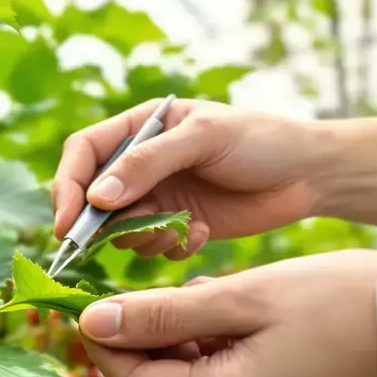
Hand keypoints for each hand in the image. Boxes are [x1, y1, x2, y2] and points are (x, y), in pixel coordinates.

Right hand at [52, 98, 327, 258]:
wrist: (310, 174)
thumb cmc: (261, 140)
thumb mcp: (203, 139)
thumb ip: (148, 164)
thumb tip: (97, 198)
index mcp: (140, 128)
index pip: (83, 154)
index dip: (68, 188)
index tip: (67, 224)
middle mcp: (141, 164)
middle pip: (93, 198)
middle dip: (104, 224)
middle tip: (126, 238)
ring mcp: (158, 197)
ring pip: (121, 229)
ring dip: (143, 237)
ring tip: (178, 230)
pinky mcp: (177, 226)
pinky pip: (152, 248)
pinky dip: (170, 248)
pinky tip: (200, 234)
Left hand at [76, 250, 376, 376]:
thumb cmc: (344, 301)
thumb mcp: (245, 296)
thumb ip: (164, 312)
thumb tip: (94, 323)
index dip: (106, 344)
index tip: (90, 302)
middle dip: (153, 337)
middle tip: (155, 285)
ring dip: (192, 340)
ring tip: (209, 289)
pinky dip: (227, 353)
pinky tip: (240, 314)